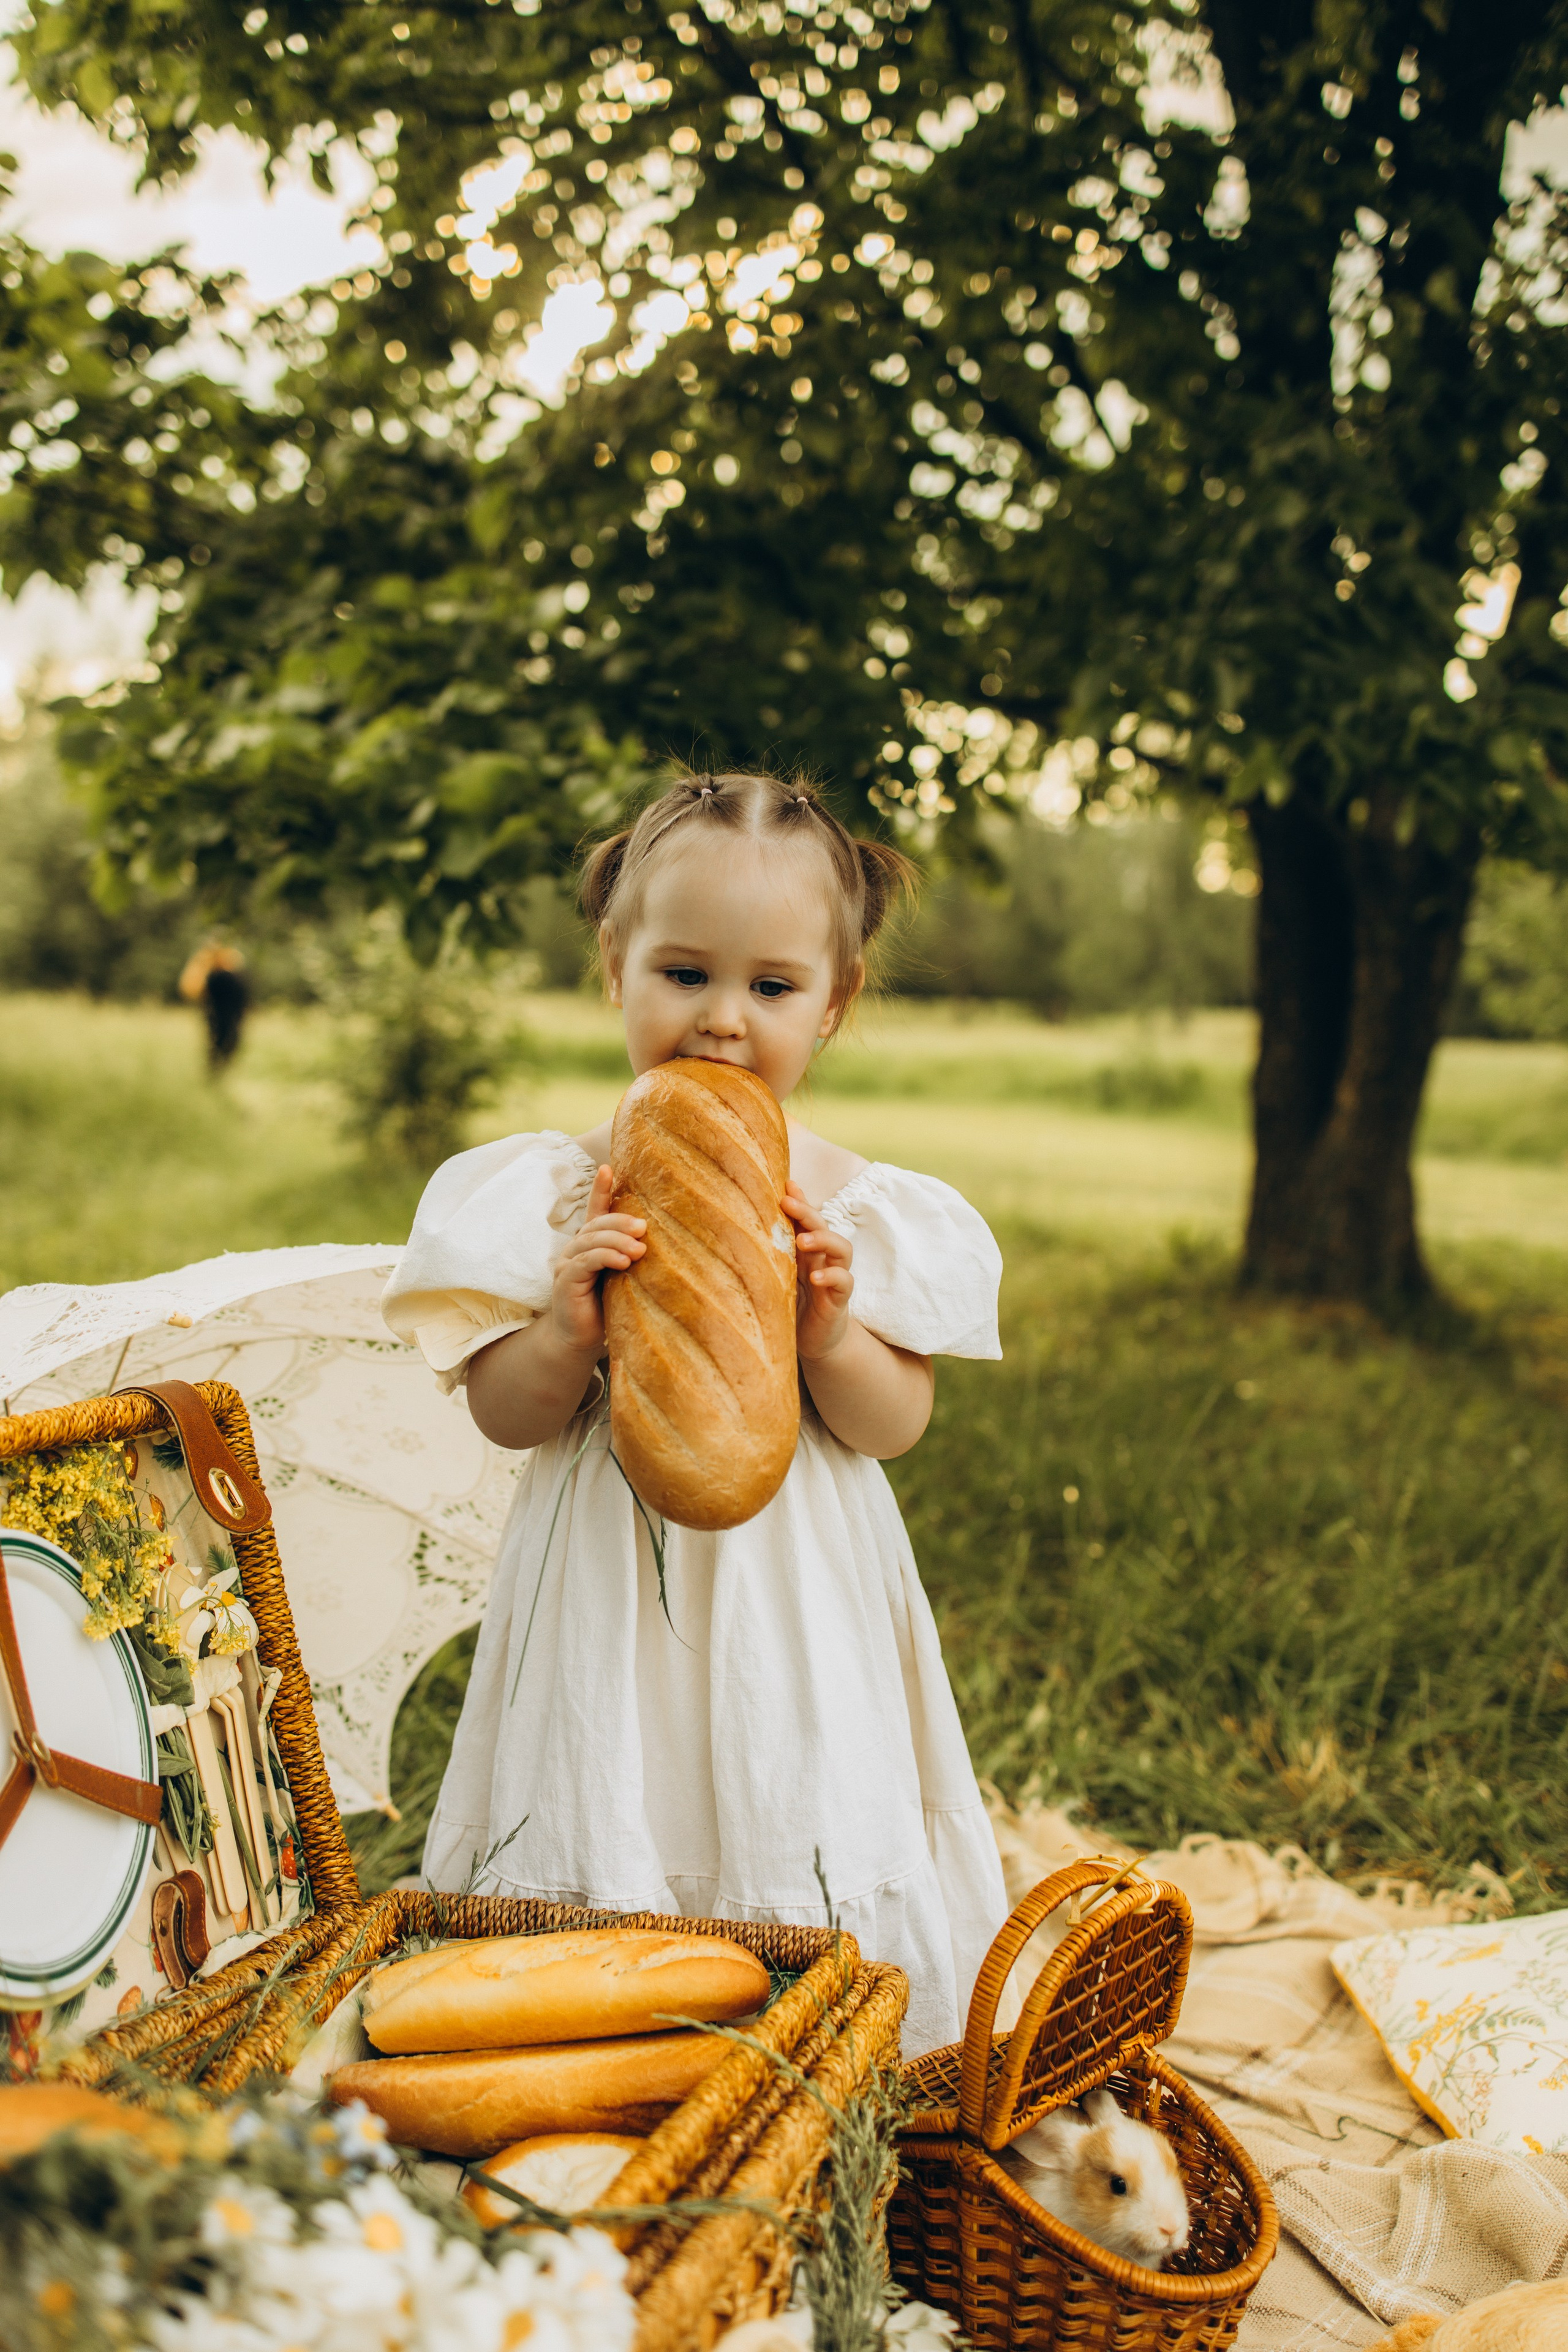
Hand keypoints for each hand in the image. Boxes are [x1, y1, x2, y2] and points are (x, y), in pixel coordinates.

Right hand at [551, 1165, 645, 1354]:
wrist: (580, 1339)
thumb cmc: (606, 1308)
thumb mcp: (623, 1278)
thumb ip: (632, 1258)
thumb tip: (660, 1243)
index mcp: (590, 1245)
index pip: (595, 1211)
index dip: (600, 1189)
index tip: (607, 1168)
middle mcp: (575, 1249)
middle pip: (597, 1225)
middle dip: (620, 1221)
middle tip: (644, 1227)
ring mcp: (567, 1263)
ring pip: (591, 1241)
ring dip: (617, 1240)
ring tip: (638, 1248)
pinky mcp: (565, 1280)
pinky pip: (585, 1262)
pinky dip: (605, 1258)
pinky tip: (623, 1261)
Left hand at [783, 1181, 853, 1361]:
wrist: (813, 1342)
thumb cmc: (791, 1306)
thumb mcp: (776, 1277)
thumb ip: (768, 1256)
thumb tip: (738, 1232)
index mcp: (806, 1251)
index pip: (806, 1218)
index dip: (799, 1201)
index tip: (785, 1185)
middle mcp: (822, 1258)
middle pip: (823, 1225)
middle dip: (807, 1212)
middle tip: (788, 1203)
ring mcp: (834, 1277)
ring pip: (842, 1248)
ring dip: (824, 1239)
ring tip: (804, 1240)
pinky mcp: (839, 1299)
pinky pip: (845, 1281)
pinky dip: (833, 1277)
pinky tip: (816, 1279)